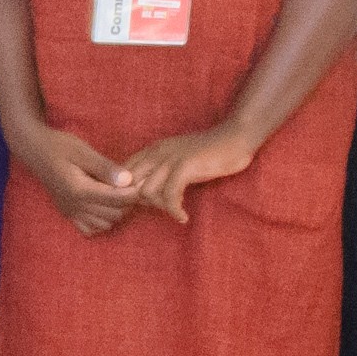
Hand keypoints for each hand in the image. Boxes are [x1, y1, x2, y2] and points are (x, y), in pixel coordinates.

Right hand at [13, 116, 139, 236]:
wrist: (34, 150)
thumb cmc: (59, 146)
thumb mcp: (83, 151)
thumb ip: (105, 167)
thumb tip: (128, 180)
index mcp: (80, 190)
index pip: (118, 199)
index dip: (134, 192)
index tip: (140, 180)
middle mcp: (75, 206)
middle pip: (115, 214)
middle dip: (127, 202)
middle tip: (130, 184)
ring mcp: (70, 212)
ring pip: (105, 224)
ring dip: (116, 211)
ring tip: (117, 193)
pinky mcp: (67, 214)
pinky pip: (89, 229)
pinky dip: (100, 222)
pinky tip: (102, 205)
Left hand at [117, 123, 257, 225]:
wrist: (234, 138)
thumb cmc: (208, 154)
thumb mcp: (176, 161)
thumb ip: (158, 174)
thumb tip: (142, 196)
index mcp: (151, 150)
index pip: (121, 173)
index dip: (125, 194)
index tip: (141, 208)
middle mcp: (156, 152)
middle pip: (129, 184)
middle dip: (136, 204)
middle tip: (156, 212)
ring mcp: (170, 158)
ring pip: (146, 192)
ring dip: (159, 207)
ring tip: (175, 211)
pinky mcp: (186, 166)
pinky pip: (170, 195)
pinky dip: (174, 210)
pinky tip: (183, 217)